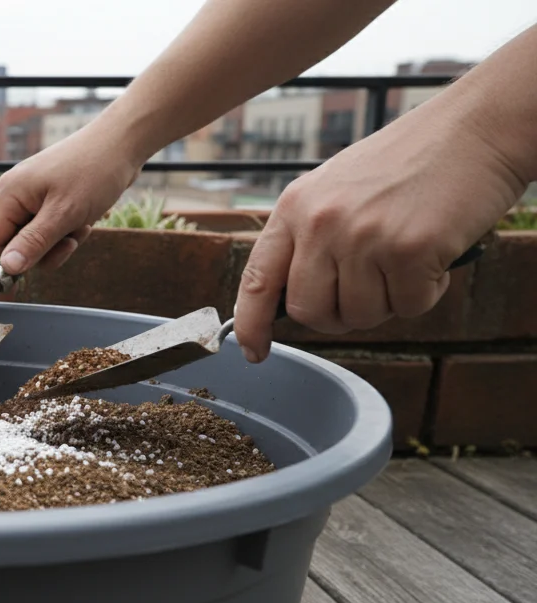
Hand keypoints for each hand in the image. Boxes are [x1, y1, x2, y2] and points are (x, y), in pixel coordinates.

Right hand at [0, 121, 142, 274]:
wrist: (123, 143)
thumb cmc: (93, 172)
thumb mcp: (63, 214)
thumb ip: (33, 243)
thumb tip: (6, 268)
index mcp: (9, 194)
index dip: (2, 266)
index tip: (22, 284)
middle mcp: (16, 195)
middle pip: (14, 244)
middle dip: (43, 251)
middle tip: (68, 243)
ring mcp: (34, 196)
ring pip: (36, 239)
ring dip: (59, 242)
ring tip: (80, 225)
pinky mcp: (51, 198)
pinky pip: (51, 228)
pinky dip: (68, 230)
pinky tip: (84, 218)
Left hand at [232, 99, 525, 362]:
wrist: (476, 127)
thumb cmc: (411, 161)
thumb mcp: (337, 188)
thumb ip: (311, 237)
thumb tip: (296, 298)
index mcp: (295, 206)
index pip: (258, 279)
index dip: (250, 323)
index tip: (253, 350)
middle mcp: (321, 222)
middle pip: (309, 311)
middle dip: (339, 317)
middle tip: (369, 294)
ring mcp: (363, 236)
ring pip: (362, 315)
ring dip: (389, 302)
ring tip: (406, 258)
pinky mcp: (409, 250)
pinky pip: (409, 306)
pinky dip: (427, 292)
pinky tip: (434, 255)